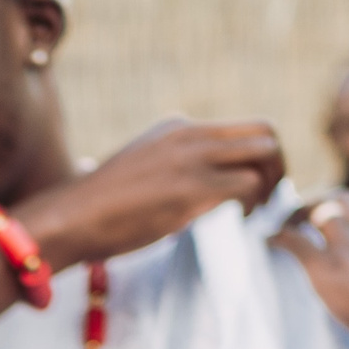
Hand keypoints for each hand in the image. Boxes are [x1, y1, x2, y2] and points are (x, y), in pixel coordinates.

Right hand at [21, 118, 286, 268]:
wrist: (71, 217)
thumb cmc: (99, 207)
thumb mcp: (140, 169)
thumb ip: (171, 168)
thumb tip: (191, 189)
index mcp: (178, 127)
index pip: (242, 127)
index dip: (258, 157)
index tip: (253, 186)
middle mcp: (190, 134)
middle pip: (265, 131)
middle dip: (278, 166)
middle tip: (266, 198)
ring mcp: (192, 159)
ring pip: (265, 153)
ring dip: (271, 185)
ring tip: (255, 212)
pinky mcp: (191, 189)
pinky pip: (248, 186)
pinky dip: (255, 205)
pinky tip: (241, 221)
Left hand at [273, 192, 348, 348]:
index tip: (342, 234)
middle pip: (343, 200)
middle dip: (322, 203)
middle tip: (304, 215)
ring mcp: (348, 246)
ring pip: (317, 207)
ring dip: (296, 212)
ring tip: (282, 222)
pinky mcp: (324, 267)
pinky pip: (293, 240)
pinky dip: (277, 237)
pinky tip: (267, 241)